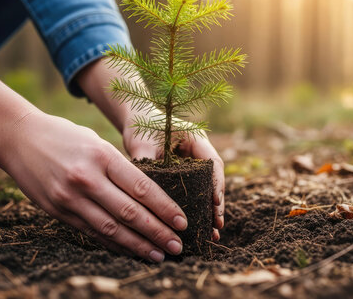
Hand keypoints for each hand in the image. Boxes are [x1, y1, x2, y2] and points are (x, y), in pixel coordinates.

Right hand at [2, 112, 187, 261]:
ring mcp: (69, 197)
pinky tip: (130, 251)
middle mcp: (86, 179)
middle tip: (177, 246)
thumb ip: (119, 167)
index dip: (164, 208)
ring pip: (111, 229)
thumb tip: (149, 196)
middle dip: (157, 232)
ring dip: (138, 245)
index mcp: (102, 156)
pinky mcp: (57, 211)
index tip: (182, 222)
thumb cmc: (64, 135)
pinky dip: (113, 244)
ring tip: (158, 255)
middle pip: (129, 213)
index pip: (141, 187)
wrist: (18, 138)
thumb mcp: (96, 142)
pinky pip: (91, 232)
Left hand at [123, 123, 224, 240]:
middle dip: (216, 204)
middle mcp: (200, 152)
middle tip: (217, 226)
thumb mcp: (142, 142)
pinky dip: (197, 208)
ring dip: (209, 210)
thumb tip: (141, 190)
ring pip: (207, 189)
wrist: (136, 118)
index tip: (214, 202)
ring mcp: (195, 164)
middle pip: (214, 180)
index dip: (216, 183)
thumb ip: (144, 162)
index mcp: (196, 139)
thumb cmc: (141, 125)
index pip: (213, 162)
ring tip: (212, 234)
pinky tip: (198, 228)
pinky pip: (196, 192)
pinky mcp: (186, 174)